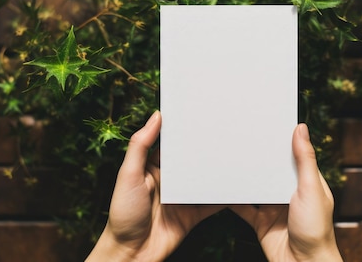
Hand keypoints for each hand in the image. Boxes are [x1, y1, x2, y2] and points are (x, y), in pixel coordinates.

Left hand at [86, 111, 223, 261]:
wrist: (132, 253)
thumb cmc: (123, 214)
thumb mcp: (128, 175)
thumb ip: (140, 146)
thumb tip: (155, 117)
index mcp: (153, 166)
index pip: (171, 143)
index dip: (184, 129)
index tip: (199, 112)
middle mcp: (170, 179)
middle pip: (192, 159)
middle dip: (207, 147)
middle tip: (226, 130)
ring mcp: (183, 196)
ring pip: (205, 178)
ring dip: (218, 169)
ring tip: (236, 153)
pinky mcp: (194, 213)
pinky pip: (213, 201)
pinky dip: (225, 195)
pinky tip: (238, 185)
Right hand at [231, 124, 342, 261]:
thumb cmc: (316, 230)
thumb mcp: (311, 189)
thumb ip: (305, 160)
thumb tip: (301, 128)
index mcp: (305, 181)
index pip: (292, 154)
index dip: (280, 140)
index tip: (266, 122)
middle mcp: (289, 191)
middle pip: (271, 168)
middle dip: (258, 156)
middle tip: (240, 136)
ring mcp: (273, 206)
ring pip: (255, 185)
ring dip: (244, 175)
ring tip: (227, 156)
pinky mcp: (260, 221)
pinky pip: (243, 206)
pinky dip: (233, 198)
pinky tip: (221, 186)